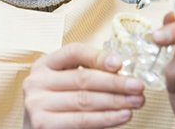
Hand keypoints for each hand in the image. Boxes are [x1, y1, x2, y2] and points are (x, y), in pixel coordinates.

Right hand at [22, 43, 145, 128]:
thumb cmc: (59, 105)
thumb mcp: (68, 83)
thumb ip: (88, 73)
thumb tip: (121, 70)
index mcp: (44, 64)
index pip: (73, 52)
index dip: (98, 56)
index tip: (120, 63)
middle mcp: (36, 81)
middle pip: (82, 78)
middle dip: (115, 82)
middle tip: (138, 86)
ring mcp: (37, 103)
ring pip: (85, 100)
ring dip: (116, 101)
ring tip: (136, 101)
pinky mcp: (42, 124)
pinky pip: (82, 120)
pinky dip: (106, 118)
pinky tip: (123, 115)